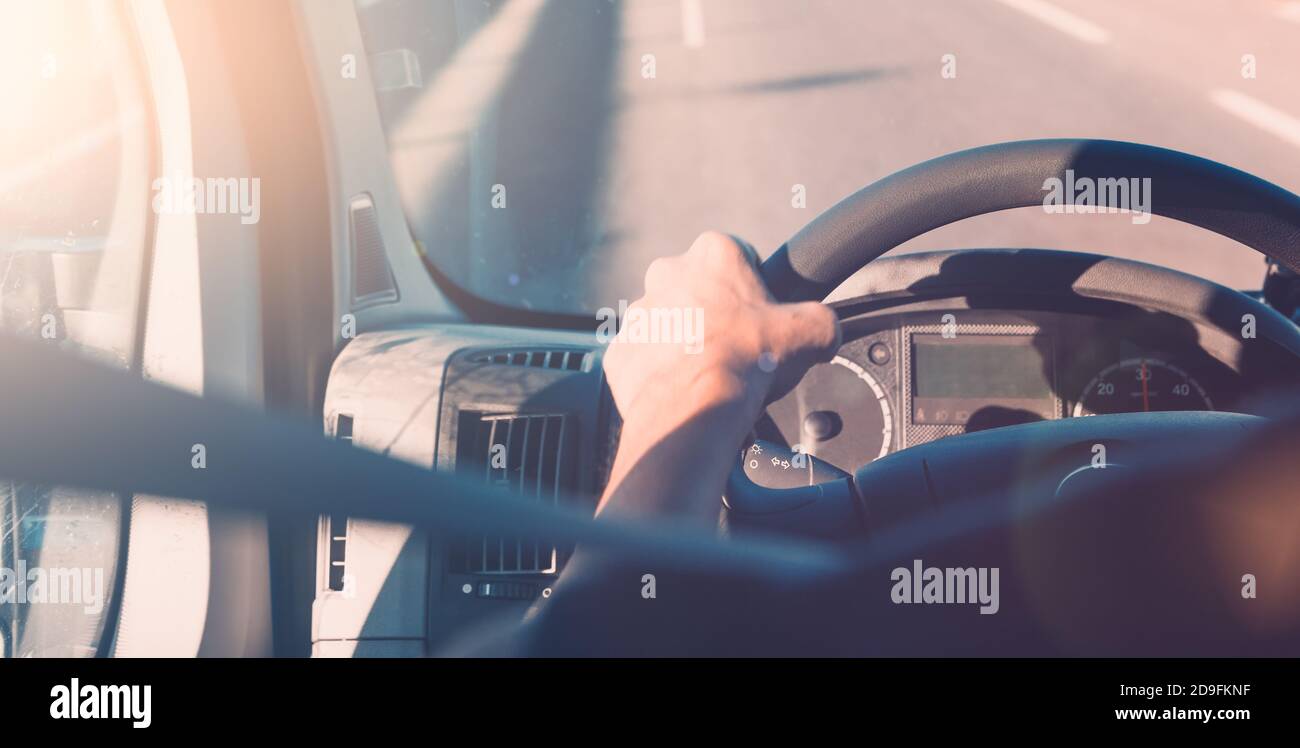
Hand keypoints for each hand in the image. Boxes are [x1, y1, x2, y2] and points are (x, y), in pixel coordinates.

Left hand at [603, 231, 840, 431]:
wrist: (693, 409)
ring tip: (711, 373)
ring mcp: (640, 313)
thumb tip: (826, 331)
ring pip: (670, 323)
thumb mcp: (811, 332)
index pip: (741, 258)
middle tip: (738, 348)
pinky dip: (662, 373)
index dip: (757, 290)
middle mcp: (668, 274)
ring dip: (687, 342)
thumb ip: (823, 321)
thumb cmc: (746, 362)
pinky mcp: (621, 350)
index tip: (762, 317)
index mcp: (714, 254)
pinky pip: (645, 359)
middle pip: (701, 290)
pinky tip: (685, 390)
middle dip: (717, 314)